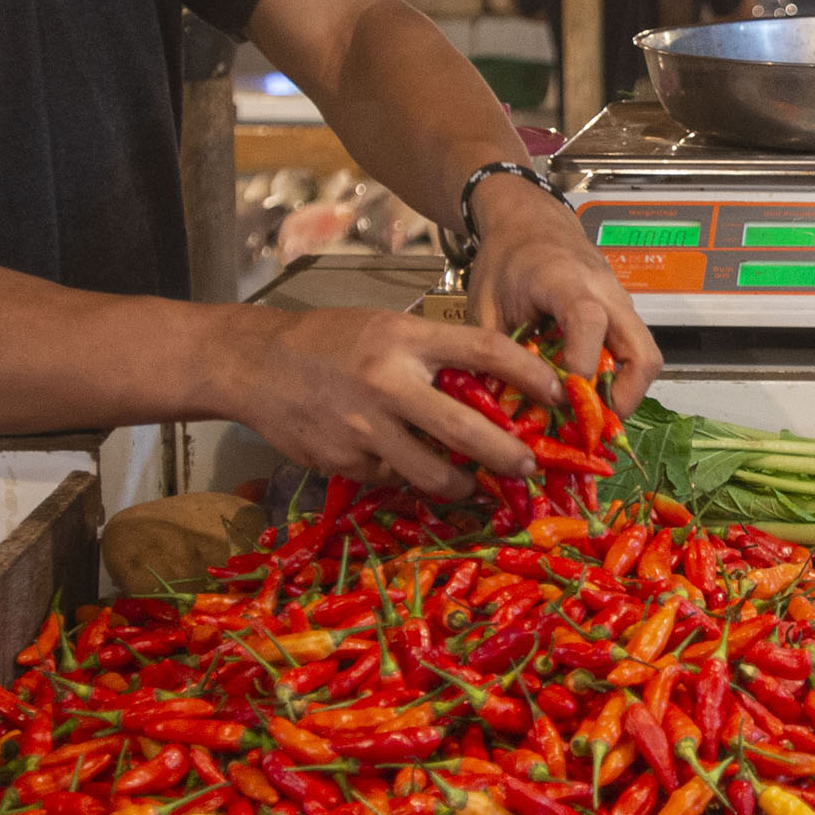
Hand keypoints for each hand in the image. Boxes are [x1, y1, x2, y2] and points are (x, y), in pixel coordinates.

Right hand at [208, 307, 564, 501]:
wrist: (255, 363)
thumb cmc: (329, 340)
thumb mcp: (385, 329)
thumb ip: (432, 356)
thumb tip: (491, 391)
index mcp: (405, 340)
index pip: (484, 350)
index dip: (529, 373)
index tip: (558, 392)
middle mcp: (387, 383)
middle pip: (466, 428)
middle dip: (507, 455)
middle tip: (529, 466)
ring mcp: (364, 428)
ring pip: (432, 472)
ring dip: (462, 485)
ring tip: (473, 485)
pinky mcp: (344, 461)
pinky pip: (392, 479)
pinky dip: (408, 479)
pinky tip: (408, 469)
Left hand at [467, 175, 660, 408]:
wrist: (528, 220)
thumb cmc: (507, 256)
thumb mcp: (485, 303)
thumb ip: (494, 353)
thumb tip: (501, 408)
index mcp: (564, 280)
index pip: (589, 321)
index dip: (583, 365)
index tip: (564, 401)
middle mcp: (605, 292)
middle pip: (642, 352)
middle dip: (623, 398)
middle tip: (591, 428)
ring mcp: (621, 303)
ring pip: (646, 357)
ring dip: (623, 394)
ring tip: (587, 418)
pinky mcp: (622, 315)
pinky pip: (633, 354)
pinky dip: (617, 381)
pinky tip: (586, 396)